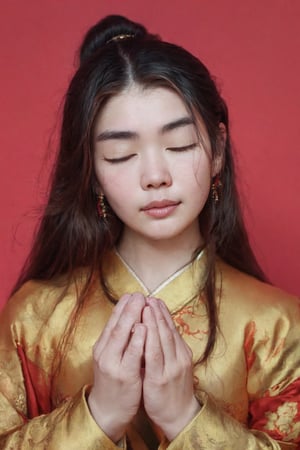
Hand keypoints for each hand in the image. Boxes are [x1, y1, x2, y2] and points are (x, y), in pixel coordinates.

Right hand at [88, 293, 145, 441]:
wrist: (108, 411)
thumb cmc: (115, 381)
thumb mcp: (112, 358)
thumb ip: (120, 340)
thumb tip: (130, 318)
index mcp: (102, 347)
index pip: (112, 322)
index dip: (122, 307)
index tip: (131, 294)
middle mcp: (105, 353)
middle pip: (116, 326)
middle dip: (128, 308)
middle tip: (138, 294)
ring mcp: (113, 364)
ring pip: (122, 337)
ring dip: (132, 318)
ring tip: (142, 303)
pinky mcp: (125, 376)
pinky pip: (132, 355)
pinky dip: (137, 340)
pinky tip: (144, 328)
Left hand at [142, 297, 199, 440]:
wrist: (179, 416)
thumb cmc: (173, 389)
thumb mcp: (174, 365)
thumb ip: (167, 348)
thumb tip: (158, 329)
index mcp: (182, 353)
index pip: (172, 328)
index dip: (163, 313)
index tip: (154, 299)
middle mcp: (179, 357)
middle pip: (167, 329)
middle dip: (157, 312)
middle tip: (149, 297)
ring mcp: (171, 368)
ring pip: (162, 339)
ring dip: (153, 320)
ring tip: (146, 306)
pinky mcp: (160, 379)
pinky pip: (153, 356)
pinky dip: (148, 340)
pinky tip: (142, 329)